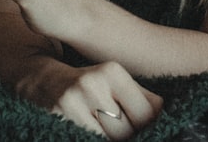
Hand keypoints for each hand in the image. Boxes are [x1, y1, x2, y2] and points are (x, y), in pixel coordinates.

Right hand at [28, 60, 162, 139]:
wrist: (43, 80)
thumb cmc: (88, 83)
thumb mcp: (114, 80)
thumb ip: (142, 97)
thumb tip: (163, 114)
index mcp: (112, 71)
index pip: (146, 113)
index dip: (147, 126)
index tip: (141, 126)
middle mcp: (93, 83)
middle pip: (127, 130)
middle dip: (128, 135)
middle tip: (120, 127)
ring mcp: (73, 102)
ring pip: (109, 138)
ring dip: (111, 138)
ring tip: (105, 128)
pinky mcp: (60, 117)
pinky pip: (89, 139)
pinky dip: (94, 138)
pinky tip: (93, 131)